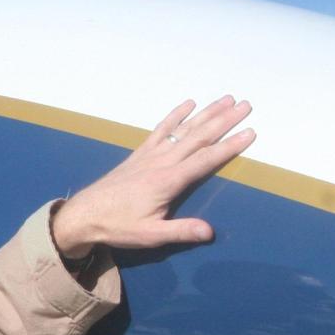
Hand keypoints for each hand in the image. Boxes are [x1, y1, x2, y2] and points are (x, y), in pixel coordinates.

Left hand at [51, 97, 254, 255]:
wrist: (84, 215)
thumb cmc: (118, 226)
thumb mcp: (150, 235)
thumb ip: (180, 231)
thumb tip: (209, 231)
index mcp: (168, 181)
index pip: (205, 160)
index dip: (229, 146)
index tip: (250, 132)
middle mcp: (161, 162)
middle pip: (198, 137)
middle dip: (224, 121)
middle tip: (246, 105)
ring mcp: (150, 155)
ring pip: (183, 129)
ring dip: (206, 113)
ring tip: (226, 100)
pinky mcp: (140, 154)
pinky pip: (161, 130)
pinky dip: (175, 116)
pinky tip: (188, 104)